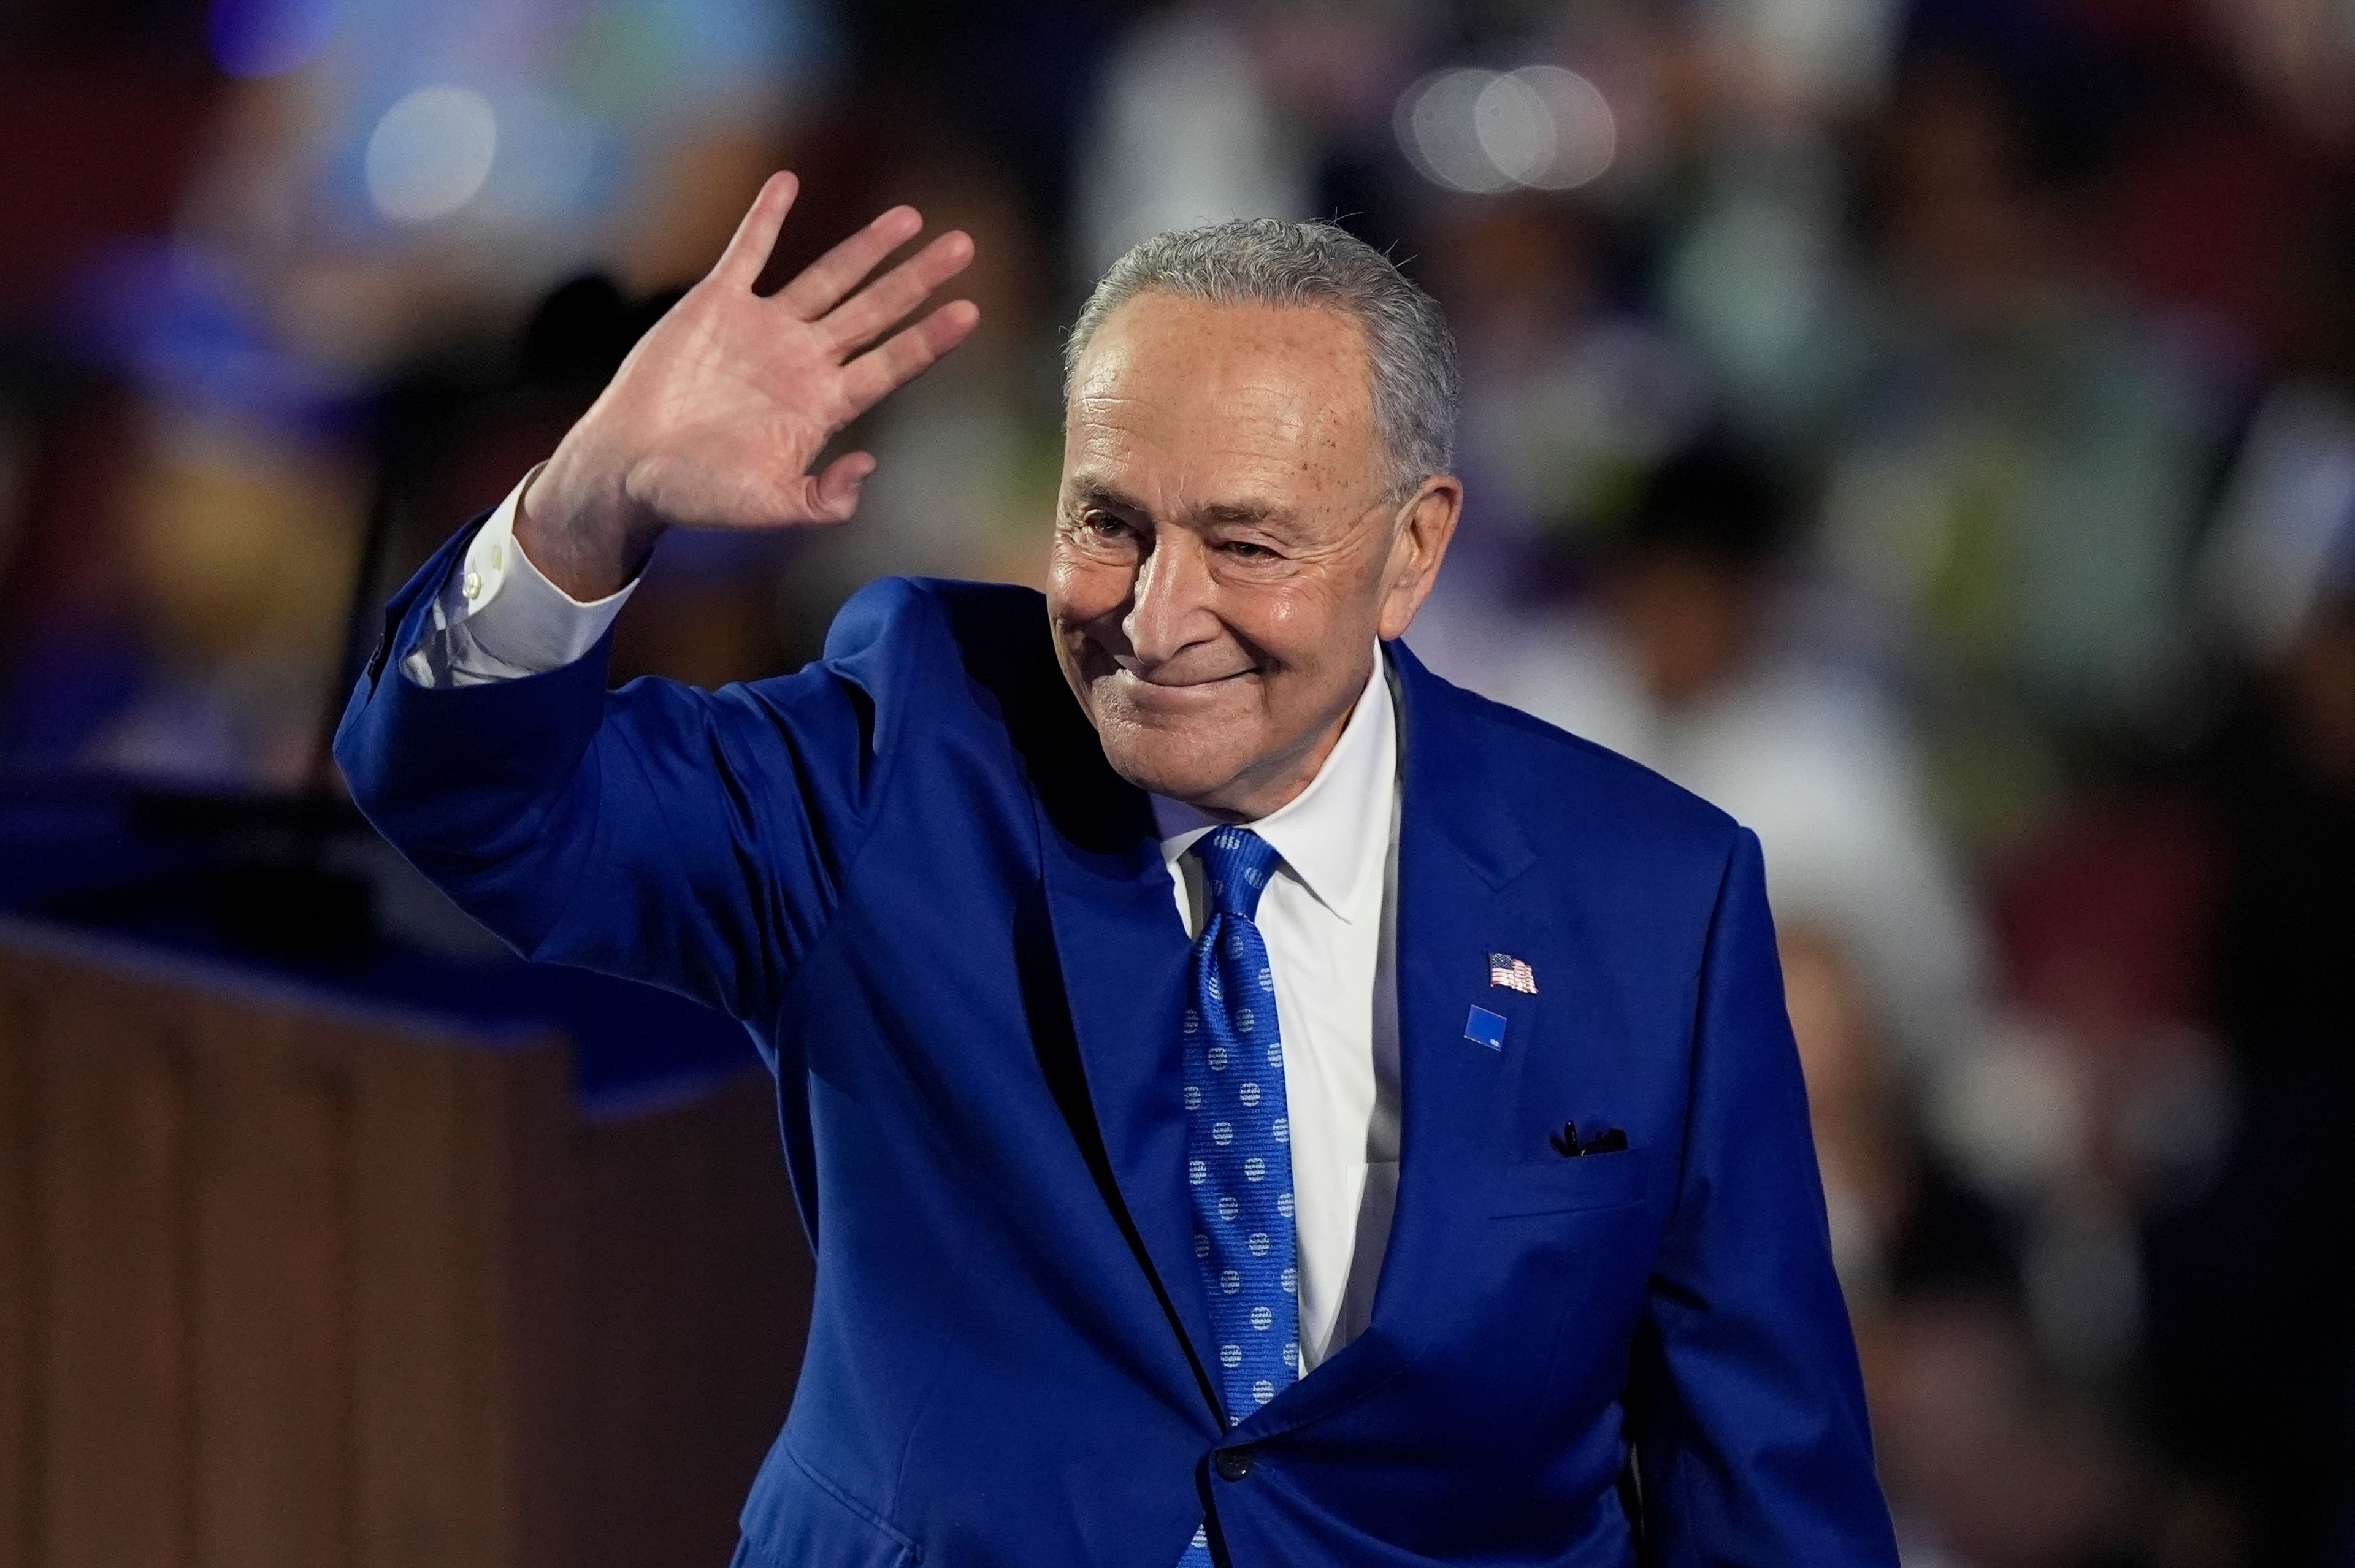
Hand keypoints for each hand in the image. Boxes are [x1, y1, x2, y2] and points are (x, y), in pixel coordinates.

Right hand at [518, 171, 979, 598]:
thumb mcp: (768, 507)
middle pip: (875, 311)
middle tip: (963, 246)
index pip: (890, 364)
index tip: (970, 311)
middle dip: (918, 279)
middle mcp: (803, 360)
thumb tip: (868, 467)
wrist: (630, 470)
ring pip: (828, 276)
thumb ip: (822, 498)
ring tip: (910, 217)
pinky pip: (746, 251)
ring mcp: (763, 329)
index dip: (930, 338)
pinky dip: (766, 217)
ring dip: (867, 246)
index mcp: (823, 406)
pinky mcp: (715, 305)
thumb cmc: (698, 496)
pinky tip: (788, 182)